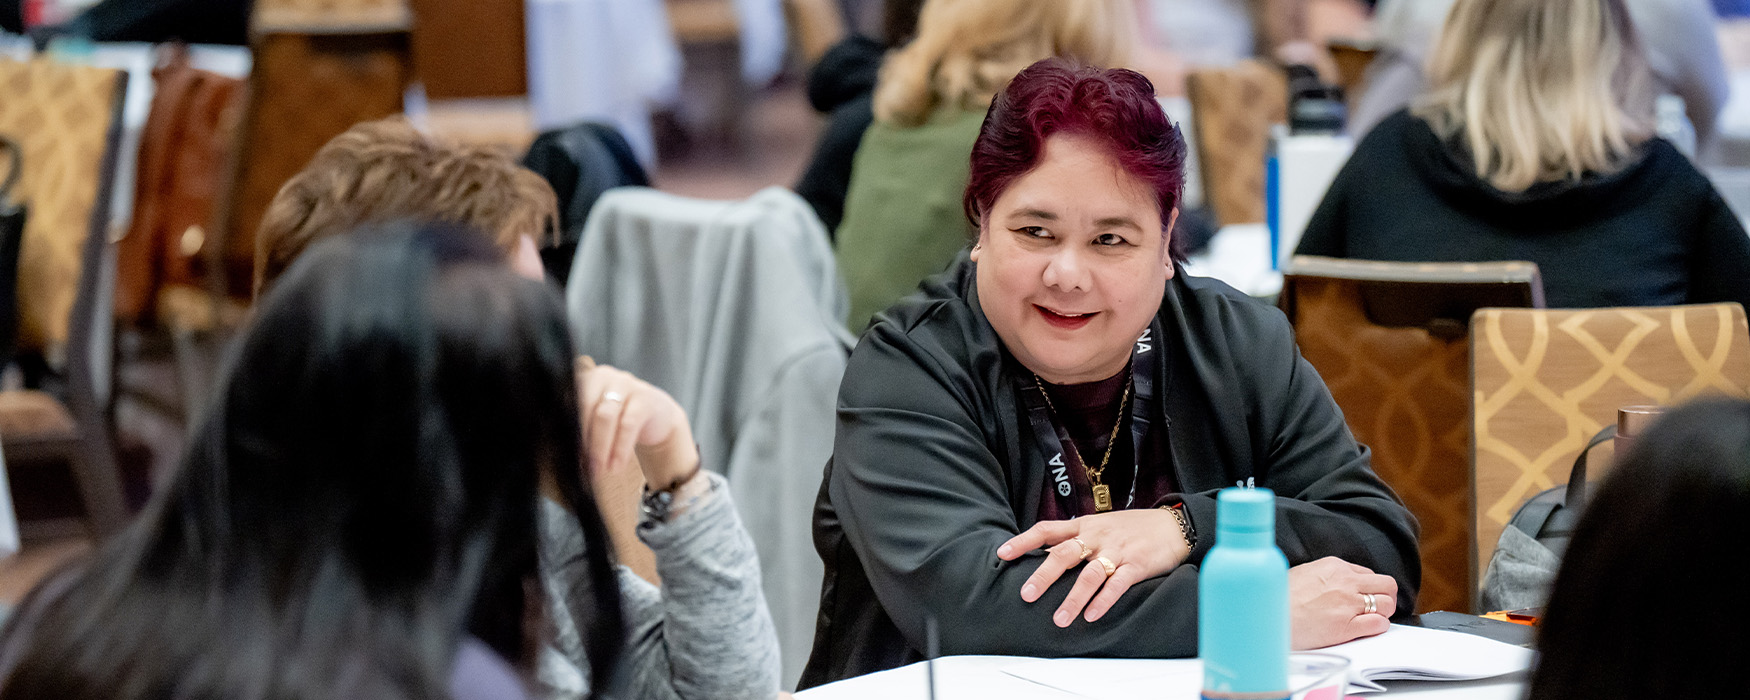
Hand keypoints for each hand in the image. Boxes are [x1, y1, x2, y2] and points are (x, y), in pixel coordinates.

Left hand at [576, 360, 699, 487]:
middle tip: (582, 467)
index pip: (567, 403)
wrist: (657, 415)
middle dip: (582, 441)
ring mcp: (625, 383)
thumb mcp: (597, 420)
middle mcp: (602, 376)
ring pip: (605, 416)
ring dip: (600, 447)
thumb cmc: (619, 418)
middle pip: (584, 408)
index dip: (564, 430)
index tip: (564, 457)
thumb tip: (565, 459)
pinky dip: (620, 448)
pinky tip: (617, 465)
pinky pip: (629, 424)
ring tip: (599, 470)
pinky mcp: (645, 397)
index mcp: (583, 379)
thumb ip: (580, 431)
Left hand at [995, 509, 1191, 626]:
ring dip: (1073, 598)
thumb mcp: (1100, 526)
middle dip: (1044, 575)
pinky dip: (1104, 601)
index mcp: (1084, 526)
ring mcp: (1117, 551)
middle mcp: (1097, 537)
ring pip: (1090, 574)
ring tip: (1059, 619)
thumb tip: (1045, 555)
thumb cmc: (1132, 528)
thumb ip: (1075, 539)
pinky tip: (1092, 616)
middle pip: (1064, 553)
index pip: (1047, 529)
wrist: (1173, 525)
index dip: (1024, 541)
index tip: (1002, 553)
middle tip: (1026, 594)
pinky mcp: (1137, 565)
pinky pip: (1117, 584)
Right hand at [1288, 556, 1396, 649]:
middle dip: (1384, 597)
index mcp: (1334, 566)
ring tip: (1370, 619)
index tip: (1362, 596)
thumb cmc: (1279, 598)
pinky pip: (1379, 624)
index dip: (1368, 587)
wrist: (1267, 618)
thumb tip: (1333, 584)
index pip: (1367, 573)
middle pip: (1387, 585)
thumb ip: (1324, 576)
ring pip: (1387, 604)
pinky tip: (1365, 629)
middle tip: (1375, 607)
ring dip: (1383, 612)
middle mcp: (1345, 582)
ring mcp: (1348, 604)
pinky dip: (1378, 627)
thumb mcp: (1302, 573)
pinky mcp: (1347, 626)